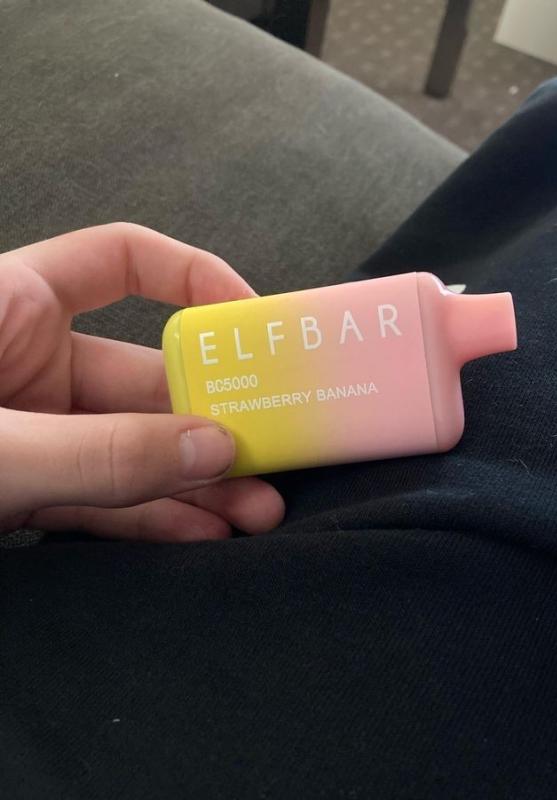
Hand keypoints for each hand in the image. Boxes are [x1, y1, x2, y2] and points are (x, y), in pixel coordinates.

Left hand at [0, 223, 284, 540]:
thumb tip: (211, 450)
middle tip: (272, 450)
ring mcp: (31, 430)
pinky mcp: (29, 489)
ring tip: (257, 510)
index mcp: (11, 306)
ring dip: (196, 481)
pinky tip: (202, 532)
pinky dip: (151, 515)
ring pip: (133, 447)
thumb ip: (100, 451)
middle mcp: (28, 360)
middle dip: (213, 417)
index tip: (253, 324)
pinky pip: (103, 498)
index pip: (119, 260)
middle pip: (146, 376)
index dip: (193, 278)